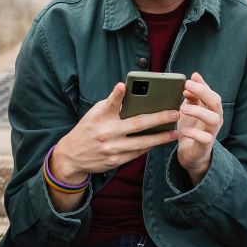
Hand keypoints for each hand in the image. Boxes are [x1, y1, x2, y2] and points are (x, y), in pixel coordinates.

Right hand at [51, 82, 179, 184]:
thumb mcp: (94, 114)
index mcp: (100, 117)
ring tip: (175, 132)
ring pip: (142, 143)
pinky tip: (161, 141)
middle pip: (137, 124)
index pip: (109, 104)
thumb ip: (112, 106)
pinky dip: (150, 146)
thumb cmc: (87, 130)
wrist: (71, 156)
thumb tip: (133, 97)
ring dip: (160, 138)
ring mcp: (112, 148)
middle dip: (158, 118)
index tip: (123, 86)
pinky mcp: (116, 160)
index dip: (116, 95)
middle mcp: (106, 132)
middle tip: (174, 113)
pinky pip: (137, 153)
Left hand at [177, 72, 222, 183]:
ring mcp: (212, 132)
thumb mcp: (190, 109)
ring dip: (198, 112)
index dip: (202, 85)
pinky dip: (194, 133)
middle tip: (187, 87)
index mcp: (212, 110)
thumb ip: (193, 96)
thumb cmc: (191, 129)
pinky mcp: (205, 145)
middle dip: (203, 93)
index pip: (212, 94)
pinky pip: (205, 138)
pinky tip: (184, 130)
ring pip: (214, 119)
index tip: (190, 79)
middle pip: (216, 103)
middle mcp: (215, 119)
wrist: (191, 153)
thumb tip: (192, 79)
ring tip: (182, 109)